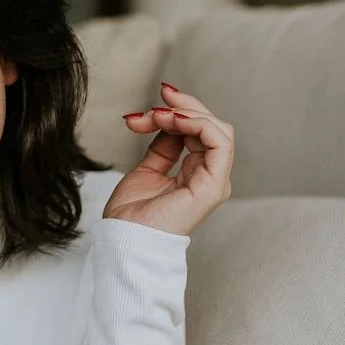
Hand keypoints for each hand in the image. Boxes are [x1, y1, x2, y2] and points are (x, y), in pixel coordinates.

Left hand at [102, 82, 233, 235]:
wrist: (124, 241)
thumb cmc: (132, 216)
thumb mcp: (148, 169)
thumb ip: (164, 146)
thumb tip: (168, 118)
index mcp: (197, 174)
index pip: (200, 131)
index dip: (179, 111)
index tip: (152, 103)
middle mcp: (210, 176)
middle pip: (211, 126)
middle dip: (182, 108)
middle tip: (154, 106)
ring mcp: (214, 182)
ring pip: (218, 129)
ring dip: (186, 114)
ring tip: (157, 116)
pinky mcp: (212, 186)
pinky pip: (219, 143)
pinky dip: (198, 124)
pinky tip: (173, 121)